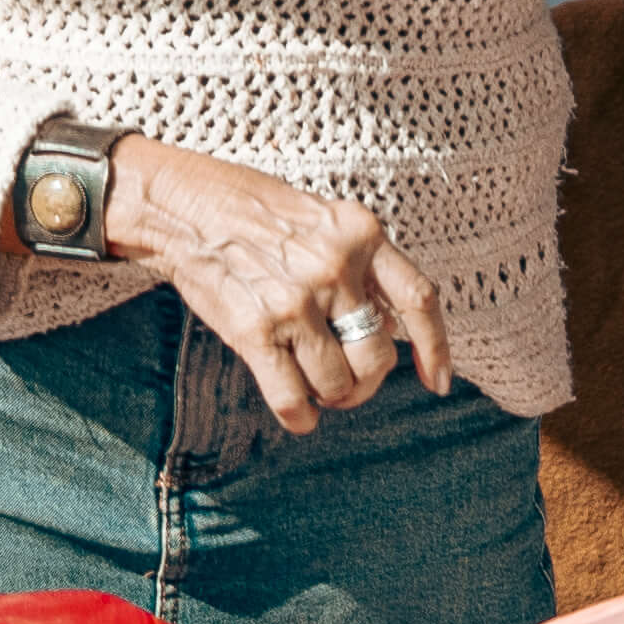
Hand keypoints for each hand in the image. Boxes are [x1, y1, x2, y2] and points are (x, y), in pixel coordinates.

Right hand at [98, 136, 450, 433]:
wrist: (185, 206)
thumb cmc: (258, 214)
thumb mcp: (326, 220)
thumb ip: (362, 266)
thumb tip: (390, 331)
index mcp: (362, 233)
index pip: (418, 300)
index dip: (435, 348)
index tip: (439, 383)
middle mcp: (334, 267)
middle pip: (378, 356)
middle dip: (366, 381)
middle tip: (348, 381)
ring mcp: (295, 301)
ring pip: (338, 382)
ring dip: (331, 395)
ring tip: (315, 385)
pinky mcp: (254, 330)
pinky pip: (293, 397)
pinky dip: (301, 417)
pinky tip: (300, 416)